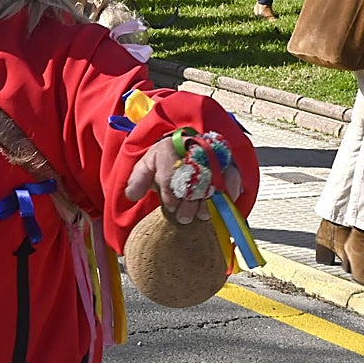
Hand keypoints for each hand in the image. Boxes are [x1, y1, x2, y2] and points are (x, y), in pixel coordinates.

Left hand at [124, 136, 242, 223]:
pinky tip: (222, 203)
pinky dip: (230, 191)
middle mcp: (191, 148)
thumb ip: (137, 180)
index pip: (169, 175)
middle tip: (183, 217)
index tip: (169, 206)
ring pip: (212, 180)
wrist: (182, 145)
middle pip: (192, 179)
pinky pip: (232, 176)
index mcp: (168, 148)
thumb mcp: (146, 166)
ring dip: (207, 201)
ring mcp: (211, 154)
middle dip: (188, 202)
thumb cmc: (164, 159)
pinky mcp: (227, 160)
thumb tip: (131, 195)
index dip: (169, 194)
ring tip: (201, 215)